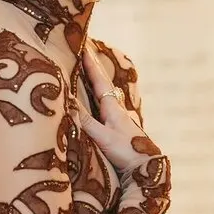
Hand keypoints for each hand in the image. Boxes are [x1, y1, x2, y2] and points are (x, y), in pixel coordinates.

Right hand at [79, 44, 160, 173]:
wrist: (145, 168)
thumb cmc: (126, 151)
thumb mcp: (102, 136)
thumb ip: (85, 120)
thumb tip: (67, 101)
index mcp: (113, 106)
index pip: (99, 79)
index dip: (90, 62)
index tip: (82, 44)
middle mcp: (116, 109)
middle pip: (101, 83)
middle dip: (91, 68)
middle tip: (82, 52)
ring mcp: (118, 118)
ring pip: (103, 94)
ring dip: (93, 82)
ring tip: (84, 72)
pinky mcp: (117, 129)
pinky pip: (102, 107)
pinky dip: (95, 98)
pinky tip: (93, 101)